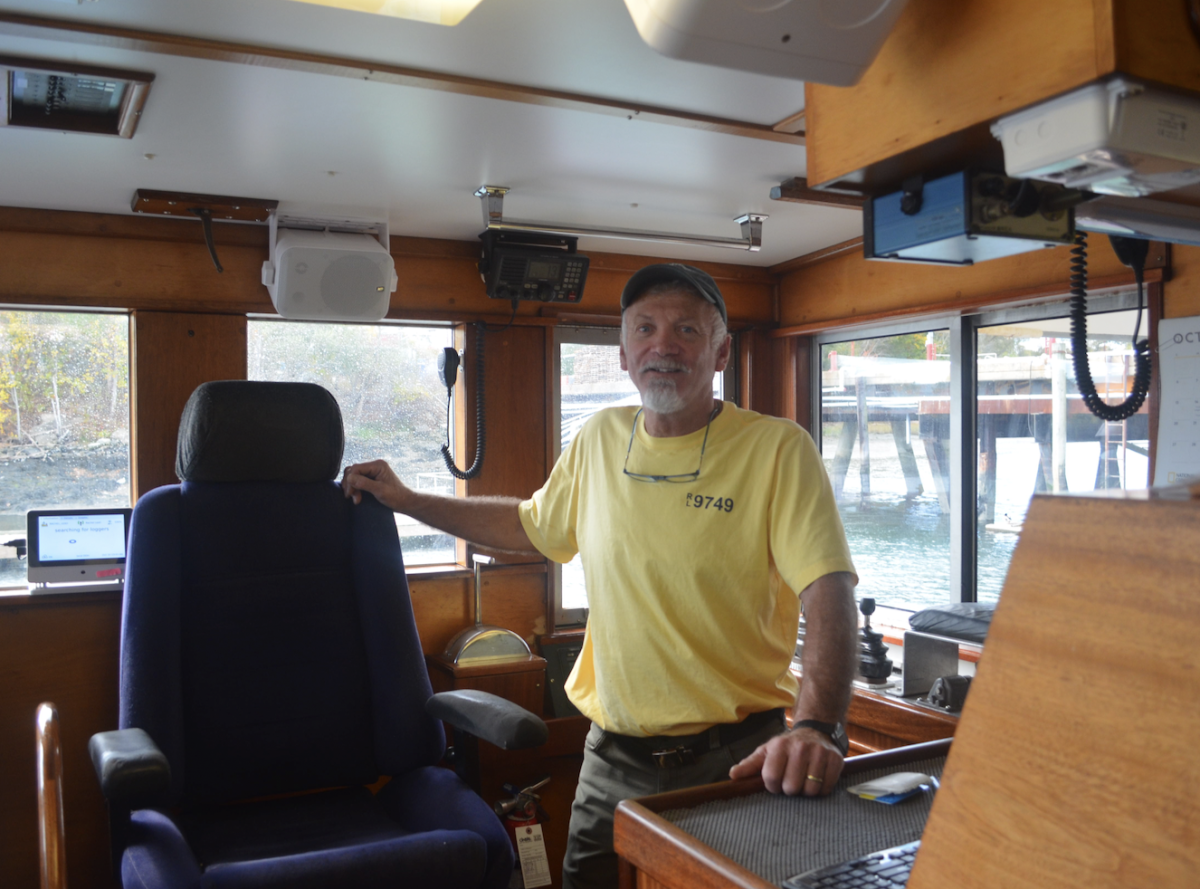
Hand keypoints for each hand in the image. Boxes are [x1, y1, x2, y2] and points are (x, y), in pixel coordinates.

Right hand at [341, 460, 411, 510]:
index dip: (350, 480)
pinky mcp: (372, 478)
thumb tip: (349, 478)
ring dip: (352, 487)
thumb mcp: (380, 491)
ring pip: (354, 476)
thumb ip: (364, 483)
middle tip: (352, 497)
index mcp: (378, 465)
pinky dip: (355, 488)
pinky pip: (358, 480)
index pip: (356, 468)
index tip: (350, 494)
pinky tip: (357, 497)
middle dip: (350, 484)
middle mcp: (374, 466)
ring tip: (356, 499)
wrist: (406, 502)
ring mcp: (373, 472)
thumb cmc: (396, 497)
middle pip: (353, 471)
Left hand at [728, 726, 843, 795]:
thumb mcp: (766, 751)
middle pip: (791, 787)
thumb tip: (732, 776)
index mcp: (779, 746)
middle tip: (791, 781)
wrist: (815, 732)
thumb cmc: (787, 747)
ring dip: (806, 791)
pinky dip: (821, 789)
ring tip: (804, 780)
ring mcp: (819, 753)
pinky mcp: (835, 759)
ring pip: (810, 790)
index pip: (771, 778)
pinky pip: (826, 788)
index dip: (772, 786)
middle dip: (790, 789)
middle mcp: (800, 748)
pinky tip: (817, 779)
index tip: (776, 782)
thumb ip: (750, 765)